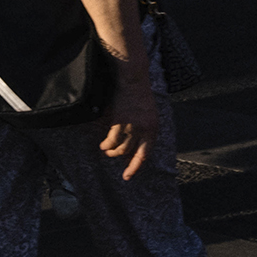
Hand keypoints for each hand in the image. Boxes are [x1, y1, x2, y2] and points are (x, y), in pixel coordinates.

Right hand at [100, 63, 159, 178]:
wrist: (133, 80)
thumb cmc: (140, 96)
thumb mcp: (148, 115)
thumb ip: (144, 131)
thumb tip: (133, 148)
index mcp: (153, 128)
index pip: (146, 153)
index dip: (136, 166)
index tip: (128, 175)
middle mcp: (144, 130)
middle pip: (134, 154)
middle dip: (127, 165)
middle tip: (119, 169)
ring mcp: (132, 126)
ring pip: (121, 149)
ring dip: (113, 152)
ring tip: (108, 151)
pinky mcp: (120, 121)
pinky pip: (112, 140)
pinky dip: (107, 144)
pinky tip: (104, 145)